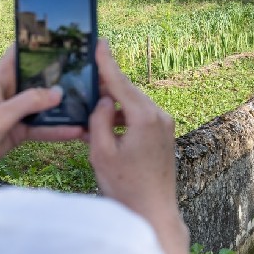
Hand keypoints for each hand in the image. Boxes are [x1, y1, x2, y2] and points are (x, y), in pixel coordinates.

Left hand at [0, 45, 83, 184]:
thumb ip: (28, 102)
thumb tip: (59, 92)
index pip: (19, 53)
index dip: (38, 43)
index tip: (63, 37)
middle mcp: (9, 92)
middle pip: (39, 78)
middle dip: (61, 75)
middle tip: (89, 71)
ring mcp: (14, 112)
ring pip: (44, 104)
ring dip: (63, 105)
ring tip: (89, 102)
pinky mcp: (18, 131)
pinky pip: (42, 127)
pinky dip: (58, 129)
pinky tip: (77, 130)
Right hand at [88, 40, 191, 253]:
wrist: (153, 211)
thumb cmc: (125, 186)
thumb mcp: (101, 153)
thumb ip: (99, 121)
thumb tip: (104, 101)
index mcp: (145, 118)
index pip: (121, 83)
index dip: (107, 62)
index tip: (100, 42)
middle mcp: (160, 116)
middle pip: (129, 92)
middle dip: (108, 85)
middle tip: (87, 76)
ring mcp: (166, 125)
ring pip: (135, 104)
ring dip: (115, 104)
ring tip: (91, 106)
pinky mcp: (165, 135)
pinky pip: (142, 117)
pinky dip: (124, 117)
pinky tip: (107, 125)